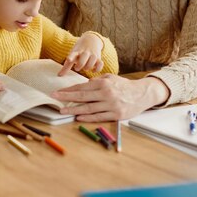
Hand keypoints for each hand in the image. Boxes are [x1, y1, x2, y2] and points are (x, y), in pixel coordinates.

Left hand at [50, 75, 169, 120]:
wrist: (143, 94)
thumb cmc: (124, 86)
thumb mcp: (110, 78)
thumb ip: (97, 81)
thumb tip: (83, 84)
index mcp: (103, 83)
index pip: (82, 87)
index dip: (68, 90)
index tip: (57, 91)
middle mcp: (106, 94)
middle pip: (82, 97)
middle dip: (66, 97)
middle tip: (54, 98)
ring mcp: (111, 105)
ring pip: (88, 109)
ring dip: (74, 110)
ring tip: (63, 110)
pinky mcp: (116, 115)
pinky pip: (99, 117)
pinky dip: (87, 118)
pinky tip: (78, 117)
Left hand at [58, 32, 103, 75]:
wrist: (91, 40)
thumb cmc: (79, 51)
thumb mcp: (72, 55)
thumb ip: (66, 66)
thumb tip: (59, 75)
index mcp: (76, 52)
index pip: (73, 54)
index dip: (71, 57)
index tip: (69, 59)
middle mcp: (85, 53)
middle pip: (83, 58)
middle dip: (80, 64)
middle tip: (77, 68)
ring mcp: (92, 55)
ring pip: (92, 61)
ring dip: (88, 66)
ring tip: (85, 68)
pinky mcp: (99, 58)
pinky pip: (100, 64)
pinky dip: (97, 68)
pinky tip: (93, 70)